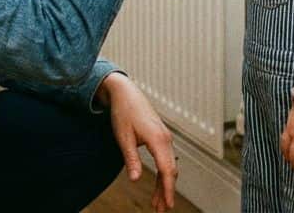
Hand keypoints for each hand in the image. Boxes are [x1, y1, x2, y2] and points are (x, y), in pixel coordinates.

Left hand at [98, 73, 177, 211]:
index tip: (167, 204)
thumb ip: (131, 159)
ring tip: (157, 203)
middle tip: (162, 210)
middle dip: (167, 191)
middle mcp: (165, 138)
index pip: (167, 170)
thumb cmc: (123, 112)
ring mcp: (164, 137)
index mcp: (158, 139)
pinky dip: (162, 173)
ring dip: (164, 184)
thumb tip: (134, 179)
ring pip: (169, 166)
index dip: (167, 189)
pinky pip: (165, 159)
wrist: (125, 92)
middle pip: (171, 170)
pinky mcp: (160, 137)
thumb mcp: (123, 137)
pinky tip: (157, 184)